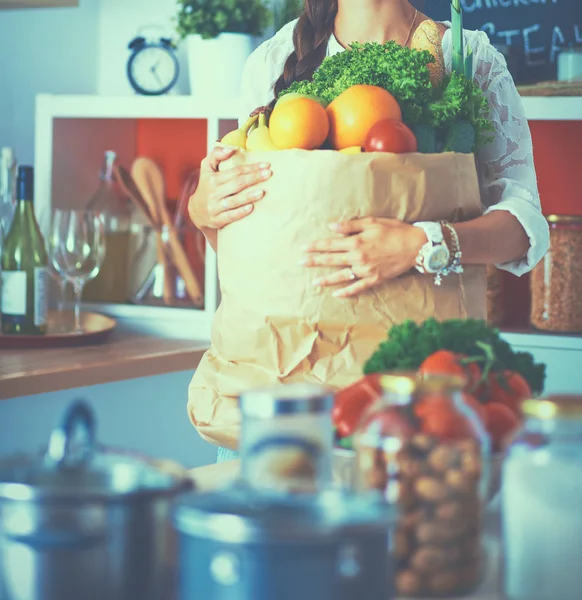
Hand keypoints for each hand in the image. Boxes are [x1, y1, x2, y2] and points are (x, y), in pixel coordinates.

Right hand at [188, 146, 271, 229]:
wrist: (196, 210)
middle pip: (236, 184)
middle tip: (268, 174)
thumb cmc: (206, 186)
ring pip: (233, 201)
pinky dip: (240, 212)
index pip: (235, 171)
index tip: (266, 165)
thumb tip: (230, 149)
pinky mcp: (217, 220)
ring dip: (248, 196)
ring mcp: (215, 207)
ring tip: (262, 192)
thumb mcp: (206, 168)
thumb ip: (216, 155)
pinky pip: (230, 216)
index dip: (251, 168)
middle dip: (253, 178)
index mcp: (213, 179)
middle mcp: (214, 192)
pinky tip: (251, 208)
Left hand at [302, 217, 426, 296]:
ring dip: (326, 279)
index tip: (303, 248)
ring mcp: (366, 270)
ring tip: (314, 282)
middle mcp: (358, 257)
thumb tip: (331, 227)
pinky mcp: (374, 279)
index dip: (315, 246)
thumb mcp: (372, 222)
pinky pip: (357, 287)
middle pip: (331, 260)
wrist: (416, 246)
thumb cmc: (395, 230)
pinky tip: (336, 294)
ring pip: (341, 276)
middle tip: (300, 263)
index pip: (330, 244)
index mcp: (356, 242)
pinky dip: (346, 292)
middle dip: (314, 261)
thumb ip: (350, 225)